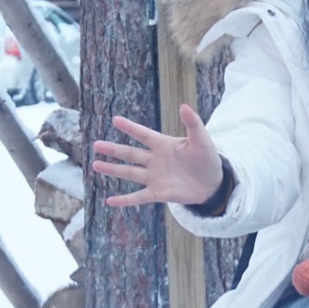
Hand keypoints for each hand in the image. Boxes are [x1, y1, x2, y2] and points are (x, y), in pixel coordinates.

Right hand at [90, 104, 223, 208]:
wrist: (213, 183)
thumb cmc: (207, 159)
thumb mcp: (202, 140)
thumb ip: (193, 124)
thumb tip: (184, 106)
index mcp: (163, 144)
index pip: (144, 135)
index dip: (131, 128)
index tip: (115, 120)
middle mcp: (155, 160)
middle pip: (130, 154)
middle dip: (113, 149)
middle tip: (96, 145)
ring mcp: (155, 177)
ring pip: (129, 173)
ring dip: (113, 170)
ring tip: (96, 165)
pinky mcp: (158, 193)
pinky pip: (138, 197)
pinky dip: (124, 200)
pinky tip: (110, 201)